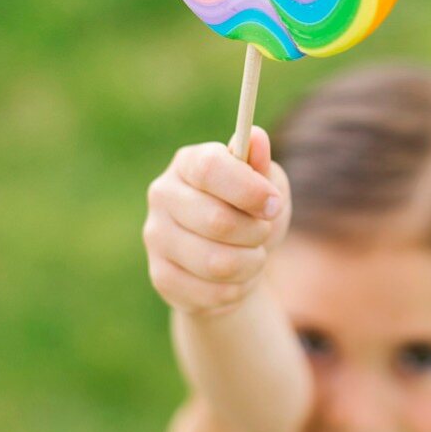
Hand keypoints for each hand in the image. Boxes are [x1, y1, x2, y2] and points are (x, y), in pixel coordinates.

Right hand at [143, 125, 291, 315]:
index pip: (212, 169)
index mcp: (188, 163)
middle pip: (217, 221)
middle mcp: (163, 196)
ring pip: (218, 263)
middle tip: (263, 233)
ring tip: (252, 257)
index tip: (274, 204)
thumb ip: (261, 166)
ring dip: (251, 264)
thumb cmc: (251, 213)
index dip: (249, 190)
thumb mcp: (266, 186)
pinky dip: (238, 290)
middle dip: (256, 233)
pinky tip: (235, 279)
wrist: (235, 262)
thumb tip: (256, 137)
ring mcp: (156, 237)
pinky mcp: (161, 277)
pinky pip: (212, 294)